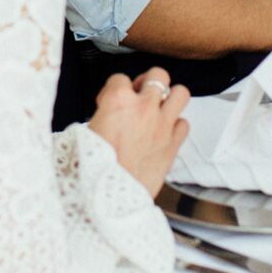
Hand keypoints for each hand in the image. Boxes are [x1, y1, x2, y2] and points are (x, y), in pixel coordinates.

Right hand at [88, 68, 189, 198]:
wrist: (110, 197)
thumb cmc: (95, 169)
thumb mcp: (86, 132)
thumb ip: (102, 115)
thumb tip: (106, 112)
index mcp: (118, 101)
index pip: (119, 78)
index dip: (114, 89)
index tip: (111, 100)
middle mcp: (143, 108)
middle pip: (157, 75)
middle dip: (149, 82)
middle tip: (141, 94)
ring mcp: (162, 124)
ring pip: (181, 93)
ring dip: (171, 98)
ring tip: (160, 107)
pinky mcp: (173, 144)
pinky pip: (184, 124)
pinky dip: (176, 125)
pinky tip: (165, 131)